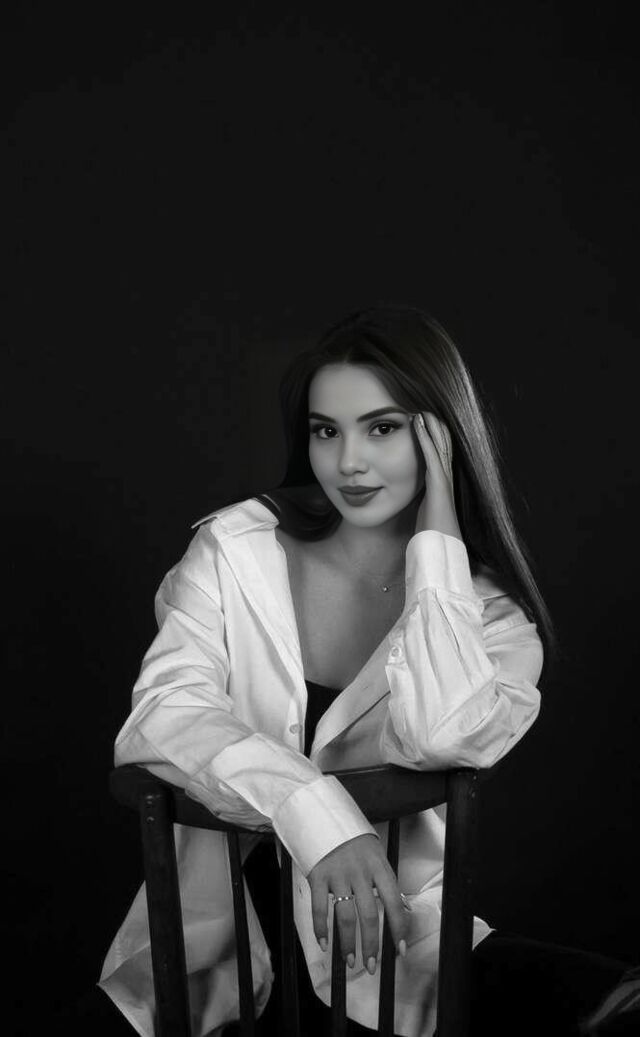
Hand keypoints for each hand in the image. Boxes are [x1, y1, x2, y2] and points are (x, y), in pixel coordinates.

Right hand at [307, 833, 408, 973]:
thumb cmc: (355, 840)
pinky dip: (321, 929)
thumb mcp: (376, 854)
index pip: (393, 902)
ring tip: (350, 961)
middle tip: (371, 966)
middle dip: (371, 945)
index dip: (398, 929)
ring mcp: (337, 874)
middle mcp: (360, 872)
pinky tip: (325, 944)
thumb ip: (385, 880)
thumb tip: (401, 909)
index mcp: (379, 866)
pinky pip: (319, 908)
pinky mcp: (317, 875)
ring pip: (344, 916)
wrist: (324, 814)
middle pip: (368, 915)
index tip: (400, 951)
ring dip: (348, 943)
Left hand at [412, 411, 462, 539]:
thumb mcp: (424, 510)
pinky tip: (419, 425)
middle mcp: (446, 478)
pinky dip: (425, 439)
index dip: (433, 436)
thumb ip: (421, 499)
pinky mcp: (439, 484)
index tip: (425, 421)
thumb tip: (411, 495)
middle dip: (435, 426)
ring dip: (430, 426)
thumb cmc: (432, 533)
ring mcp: (444, 480)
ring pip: (439, 446)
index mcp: (441, 484)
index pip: (439, 454)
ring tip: (422, 409)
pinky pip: (431, 456)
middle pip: (442, 445)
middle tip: (425, 407)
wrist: (441, 548)